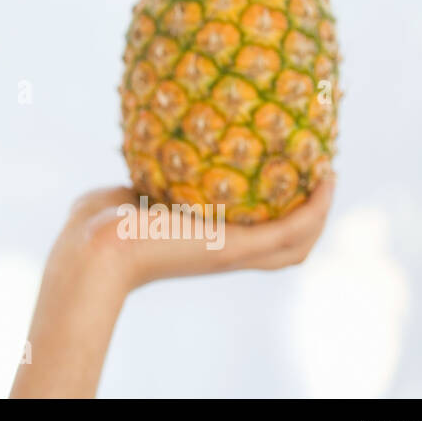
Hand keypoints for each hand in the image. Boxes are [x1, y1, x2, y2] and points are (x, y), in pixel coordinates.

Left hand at [11, 172, 334, 396]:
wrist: (92, 247)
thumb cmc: (95, 227)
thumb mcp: (124, 196)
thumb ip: (140, 183)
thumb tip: (138, 167)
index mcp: (203, 244)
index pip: (254, 238)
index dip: (279, 215)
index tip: (292, 178)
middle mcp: (223, 253)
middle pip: (287, 247)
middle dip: (311, 215)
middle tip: (321, 175)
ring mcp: (232, 252)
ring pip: (299, 243)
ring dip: (322, 211)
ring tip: (330, 172)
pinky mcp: (233, 246)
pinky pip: (292, 230)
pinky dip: (317, 208)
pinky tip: (325, 177)